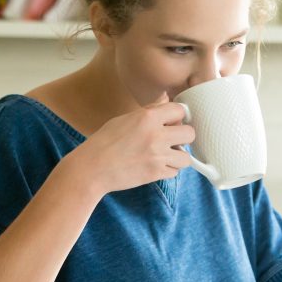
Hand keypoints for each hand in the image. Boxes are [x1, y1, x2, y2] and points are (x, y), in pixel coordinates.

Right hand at [66, 101, 194, 196]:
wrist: (91, 168)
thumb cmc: (104, 142)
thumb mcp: (124, 120)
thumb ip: (148, 114)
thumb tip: (167, 108)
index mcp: (147, 117)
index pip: (180, 110)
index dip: (178, 116)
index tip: (173, 122)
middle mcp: (156, 135)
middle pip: (190, 133)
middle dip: (183, 137)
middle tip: (172, 140)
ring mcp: (158, 155)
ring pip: (186, 157)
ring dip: (178, 156)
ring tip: (165, 156)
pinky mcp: (156, 173)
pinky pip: (175, 171)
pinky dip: (168, 170)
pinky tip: (156, 166)